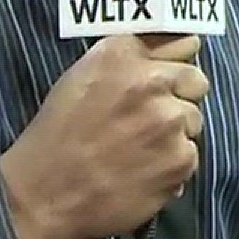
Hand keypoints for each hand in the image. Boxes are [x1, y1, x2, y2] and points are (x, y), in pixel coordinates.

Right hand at [0, 35, 206, 238]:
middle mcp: (150, 82)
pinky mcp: (180, 160)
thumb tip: (183, 43)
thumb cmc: (58, 136)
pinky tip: (141, 173)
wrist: (43, 196)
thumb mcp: (82, 77)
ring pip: (194, 120)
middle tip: (150, 120)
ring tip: (139, 151)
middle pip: (195, 80)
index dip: (173, 63)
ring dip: (175, 134)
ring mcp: (169, 121)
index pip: (180, 42)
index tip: (166, 78)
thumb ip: (129, 58)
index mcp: (121, 55)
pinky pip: (190, 155)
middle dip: (178, 98)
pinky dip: (172, 166)